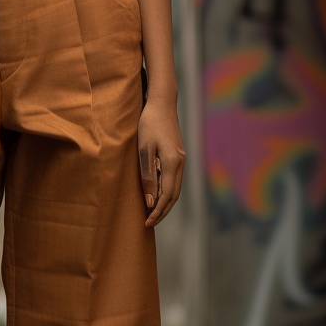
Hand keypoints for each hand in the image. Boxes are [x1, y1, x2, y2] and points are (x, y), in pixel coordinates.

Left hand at [137, 99, 184, 226]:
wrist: (162, 102)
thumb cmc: (149, 123)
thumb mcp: (144, 149)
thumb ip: (147, 175)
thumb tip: (150, 201)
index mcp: (172, 163)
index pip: (166, 196)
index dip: (157, 211)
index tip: (146, 222)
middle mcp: (180, 163)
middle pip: (174, 196)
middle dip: (162, 211)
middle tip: (149, 222)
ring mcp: (181, 159)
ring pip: (175, 188)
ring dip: (165, 202)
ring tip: (152, 212)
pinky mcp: (178, 154)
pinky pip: (174, 179)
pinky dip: (166, 190)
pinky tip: (156, 192)